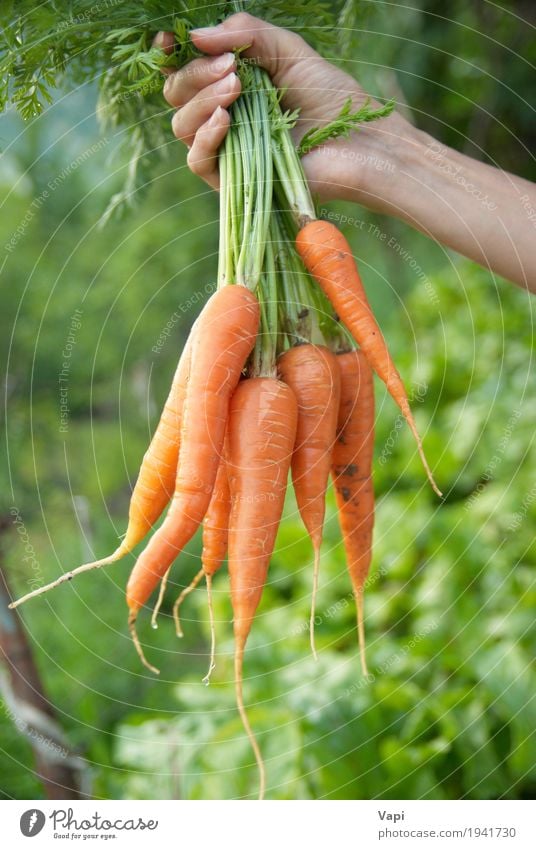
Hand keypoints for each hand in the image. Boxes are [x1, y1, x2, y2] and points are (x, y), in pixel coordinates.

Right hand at [155, 12, 413, 202]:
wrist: (358, 142)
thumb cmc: (330, 97)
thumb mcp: (288, 51)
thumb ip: (245, 34)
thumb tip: (196, 36)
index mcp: (230, 84)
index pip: (184, 70)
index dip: (170, 55)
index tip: (169, 41)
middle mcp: (222, 116)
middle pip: (177, 95)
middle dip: (195, 75)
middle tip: (231, 68)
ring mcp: (226, 150)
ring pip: (182, 125)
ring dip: (202, 101)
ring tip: (235, 88)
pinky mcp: (233, 180)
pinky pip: (197, 161)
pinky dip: (205, 137)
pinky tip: (225, 120)